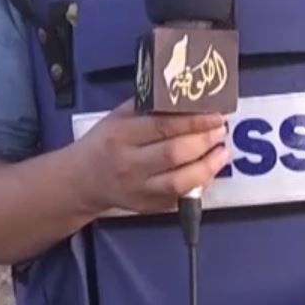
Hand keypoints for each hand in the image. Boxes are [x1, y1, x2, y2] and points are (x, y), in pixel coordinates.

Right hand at [70, 99, 229, 215]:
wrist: (83, 180)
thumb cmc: (105, 142)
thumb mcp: (118, 117)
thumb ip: (149, 107)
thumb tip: (187, 97)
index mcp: (121, 136)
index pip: (162, 127)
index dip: (193, 121)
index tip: (215, 115)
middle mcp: (129, 164)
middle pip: (174, 154)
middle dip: (204, 141)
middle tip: (221, 130)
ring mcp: (139, 189)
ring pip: (180, 181)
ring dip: (207, 166)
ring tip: (222, 152)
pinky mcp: (148, 206)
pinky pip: (180, 196)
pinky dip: (199, 183)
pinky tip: (208, 170)